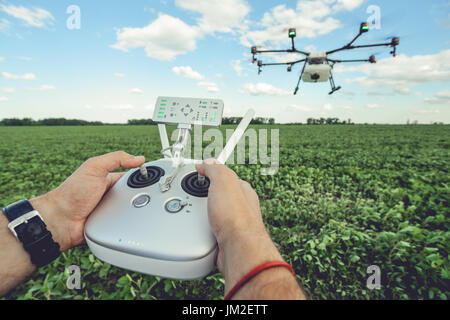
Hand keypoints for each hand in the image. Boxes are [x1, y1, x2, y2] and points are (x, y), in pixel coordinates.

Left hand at [30, 151, 144, 250]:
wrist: (61, 220)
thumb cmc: (73, 192)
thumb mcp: (94, 167)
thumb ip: (116, 159)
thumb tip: (138, 158)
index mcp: (109, 179)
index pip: (132, 176)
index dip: (143, 175)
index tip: (156, 177)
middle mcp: (112, 195)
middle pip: (136, 194)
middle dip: (143, 195)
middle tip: (152, 195)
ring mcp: (112, 211)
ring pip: (133, 210)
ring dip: (138, 210)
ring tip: (144, 208)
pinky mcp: (111, 226)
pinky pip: (127, 224)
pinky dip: (131, 223)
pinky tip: (134, 222)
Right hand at [196, 159, 304, 298]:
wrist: (238, 249)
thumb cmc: (237, 217)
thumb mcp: (224, 181)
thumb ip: (215, 169)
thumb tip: (207, 163)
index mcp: (243, 190)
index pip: (224, 176)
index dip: (209, 173)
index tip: (198, 172)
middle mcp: (240, 207)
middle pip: (216, 196)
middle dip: (203, 197)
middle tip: (195, 198)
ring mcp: (233, 223)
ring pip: (211, 214)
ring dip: (202, 215)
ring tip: (198, 216)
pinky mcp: (225, 239)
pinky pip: (209, 230)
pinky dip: (202, 230)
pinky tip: (201, 229)